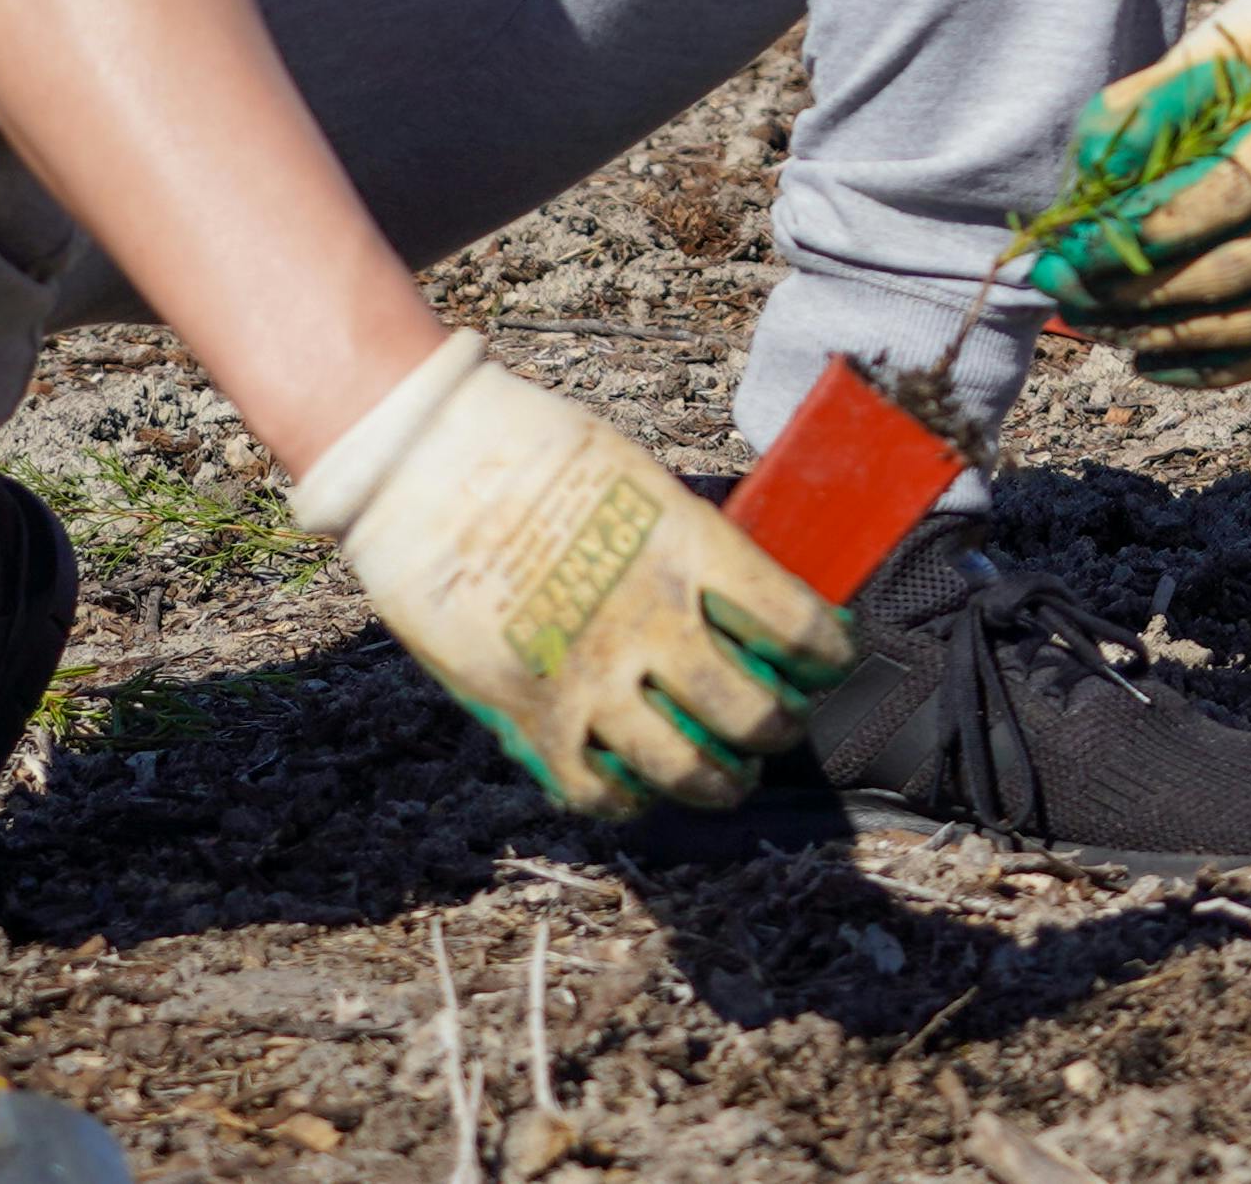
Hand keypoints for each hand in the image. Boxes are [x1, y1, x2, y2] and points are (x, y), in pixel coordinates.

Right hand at [290, 334, 852, 815]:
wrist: (421, 459)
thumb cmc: (529, 446)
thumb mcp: (635, 475)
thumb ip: (682, 538)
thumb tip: (731, 581)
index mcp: (688, 548)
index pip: (794, 621)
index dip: (827, 653)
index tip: (829, 661)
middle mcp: (650, 619)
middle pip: (751, 713)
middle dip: (780, 732)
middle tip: (779, 728)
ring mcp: (589, 674)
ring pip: (685, 769)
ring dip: (720, 786)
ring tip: (729, 783)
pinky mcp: (528, 711)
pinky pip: (596, 789)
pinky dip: (629, 802)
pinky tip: (639, 793)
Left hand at [1032, 0, 1250, 384]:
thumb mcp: (1209, 46)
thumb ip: (1145, 103)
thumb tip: (1084, 179)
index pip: (1224, 200)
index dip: (1145, 233)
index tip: (1074, 249)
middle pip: (1239, 272)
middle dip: (1143, 296)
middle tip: (1069, 297)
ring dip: (1170, 340)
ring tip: (1098, 330)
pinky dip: (1216, 368)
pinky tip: (1151, 362)